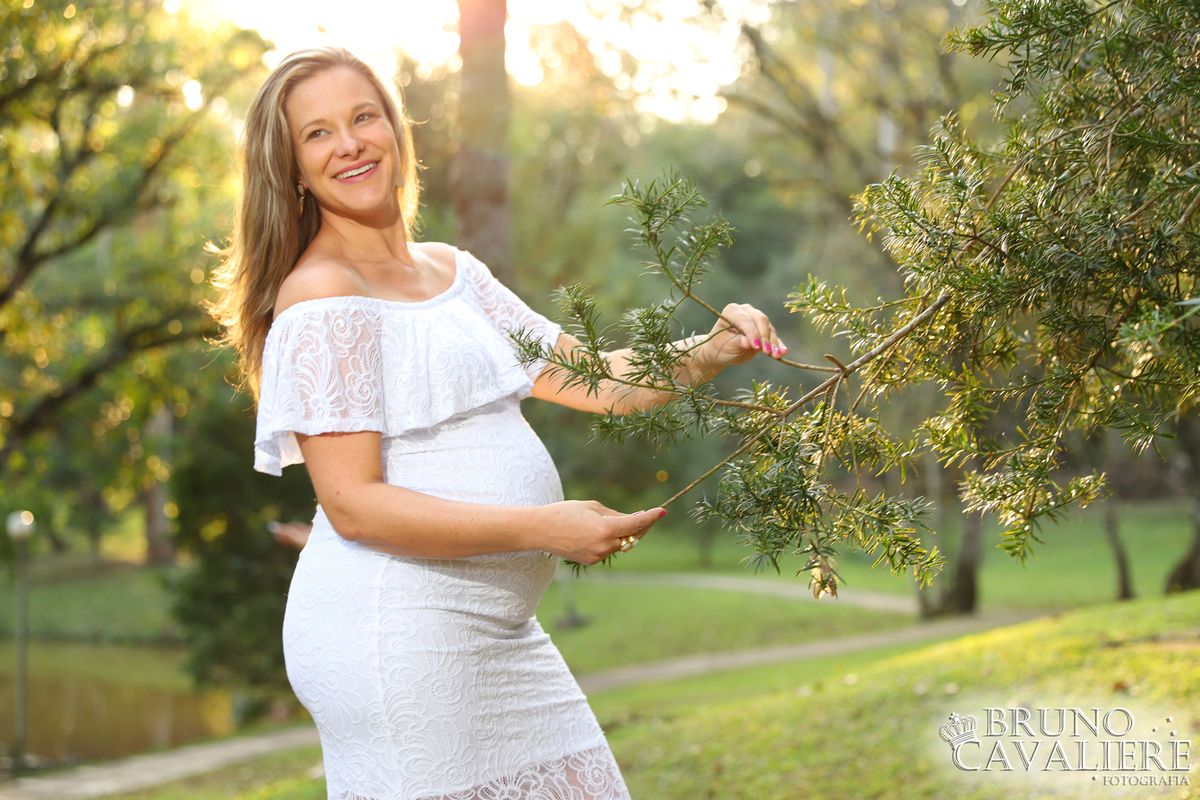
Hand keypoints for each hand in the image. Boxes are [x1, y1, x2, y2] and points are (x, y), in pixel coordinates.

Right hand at [535, 501, 664, 564]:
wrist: (540, 530)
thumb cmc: (564, 512)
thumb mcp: (593, 507)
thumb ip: (615, 514)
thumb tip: (633, 519)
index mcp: (606, 529)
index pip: (636, 524)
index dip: (651, 517)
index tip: (661, 511)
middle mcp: (604, 546)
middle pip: (632, 537)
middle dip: (641, 527)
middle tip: (647, 515)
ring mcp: (598, 556)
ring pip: (621, 545)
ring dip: (626, 534)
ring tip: (621, 521)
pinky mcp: (591, 561)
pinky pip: (609, 550)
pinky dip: (612, 541)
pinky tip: (604, 531)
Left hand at [692, 303, 787, 376]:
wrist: (722, 352)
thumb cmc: (721, 347)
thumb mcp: (727, 345)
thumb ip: (738, 342)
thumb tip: (748, 342)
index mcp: (733, 311)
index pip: (745, 320)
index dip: (752, 333)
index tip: (755, 346)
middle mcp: (746, 311)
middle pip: (760, 320)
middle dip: (764, 337)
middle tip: (766, 352)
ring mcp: (756, 319)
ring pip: (769, 328)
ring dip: (773, 342)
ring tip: (776, 355)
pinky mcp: (764, 329)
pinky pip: (773, 335)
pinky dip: (778, 344)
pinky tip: (783, 352)